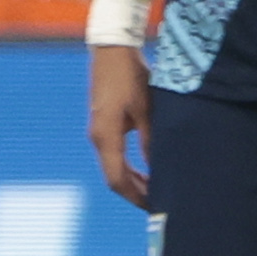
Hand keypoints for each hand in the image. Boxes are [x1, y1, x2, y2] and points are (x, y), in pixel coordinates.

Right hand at [87, 45, 151, 208]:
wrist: (112, 48)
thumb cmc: (130, 76)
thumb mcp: (146, 109)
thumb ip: (151, 141)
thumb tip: (158, 169)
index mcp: (106, 136)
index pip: (117, 179)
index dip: (136, 196)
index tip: (155, 206)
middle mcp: (98, 137)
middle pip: (114, 177)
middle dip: (135, 192)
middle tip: (158, 203)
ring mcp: (98, 130)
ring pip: (113, 166)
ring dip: (133, 179)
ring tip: (155, 188)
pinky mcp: (103, 122)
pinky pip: (114, 153)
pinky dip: (128, 165)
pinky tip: (146, 167)